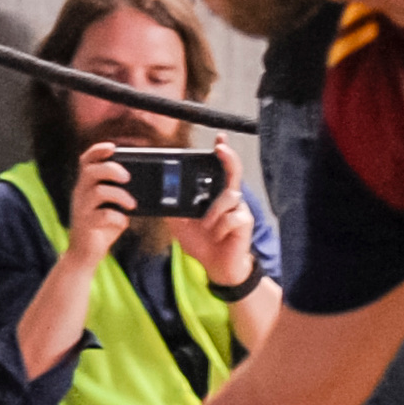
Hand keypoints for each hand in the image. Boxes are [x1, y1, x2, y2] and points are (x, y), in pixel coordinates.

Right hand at [66, 142, 136, 260]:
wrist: (86, 255)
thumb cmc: (102, 228)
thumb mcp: (113, 207)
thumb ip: (122, 194)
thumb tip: (145, 186)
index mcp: (86, 186)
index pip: (85, 160)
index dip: (97, 150)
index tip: (113, 147)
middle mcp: (80, 194)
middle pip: (90, 171)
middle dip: (111, 169)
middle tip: (128, 177)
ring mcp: (81, 209)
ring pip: (97, 192)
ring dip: (119, 195)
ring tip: (132, 204)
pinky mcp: (86, 226)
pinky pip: (102, 216)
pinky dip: (117, 218)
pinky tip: (123, 223)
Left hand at [168, 142, 254, 287]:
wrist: (215, 266)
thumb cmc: (202, 243)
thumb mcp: (180, 224)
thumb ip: (173, 208)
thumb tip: (159, 195)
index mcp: (214, 195)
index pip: (220, 169)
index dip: (223, 152)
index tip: (219, 139)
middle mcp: (229, 198)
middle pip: (233, 172)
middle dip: (228, 158)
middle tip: (220, 149)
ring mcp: (239, 209)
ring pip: (228, 196)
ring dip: (213, 211)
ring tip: (205, 225)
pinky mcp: (244, 222)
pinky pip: (232, 217)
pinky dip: (220, 227)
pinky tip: (217, 235)